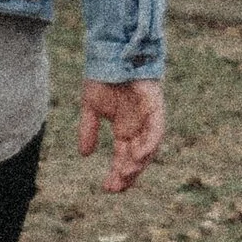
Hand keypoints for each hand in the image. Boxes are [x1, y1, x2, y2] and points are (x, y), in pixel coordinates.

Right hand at [77, 76, 164, 194]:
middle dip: (127, 174)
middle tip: (115, 188)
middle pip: (136, 158)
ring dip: (138, 163)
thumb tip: (84, 155)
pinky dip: (149, 144)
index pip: (122, 158)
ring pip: (148, 148)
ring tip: (125, 175)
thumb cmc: (102, 77)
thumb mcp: (91, 108)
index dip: (117, 174)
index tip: (108, 189)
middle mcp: (138, 128)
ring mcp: (148, 119)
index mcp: (124, 130)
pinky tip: (138, 156)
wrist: (111, 52)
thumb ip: (88, 130)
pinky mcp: (156, 108)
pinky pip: (156, 131)